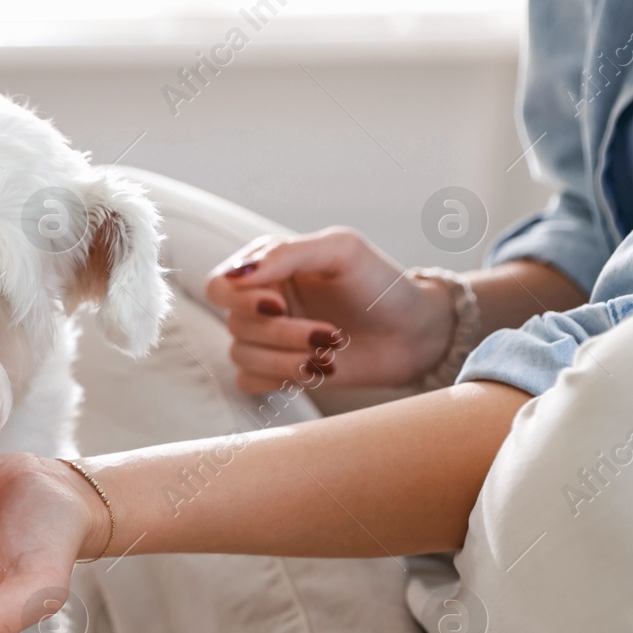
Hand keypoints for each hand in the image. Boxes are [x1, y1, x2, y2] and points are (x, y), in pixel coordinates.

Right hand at [204, 227, 453, 393]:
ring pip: (241, 356)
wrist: (413, 333)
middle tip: (329, 333)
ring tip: (330, 354)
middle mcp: (261, 303)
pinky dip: (280, 379)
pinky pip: (248, 382)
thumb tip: (237, 275)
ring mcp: (267, 340)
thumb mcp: (340, 249)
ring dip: (286, 359)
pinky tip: (317, 370)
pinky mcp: (276, 372)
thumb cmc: (379, 284)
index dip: (241, 300)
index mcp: (268, 269)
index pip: (219, 286)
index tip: (280, 304)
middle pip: (234, 324)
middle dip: (281, 333)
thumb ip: (285, 253)